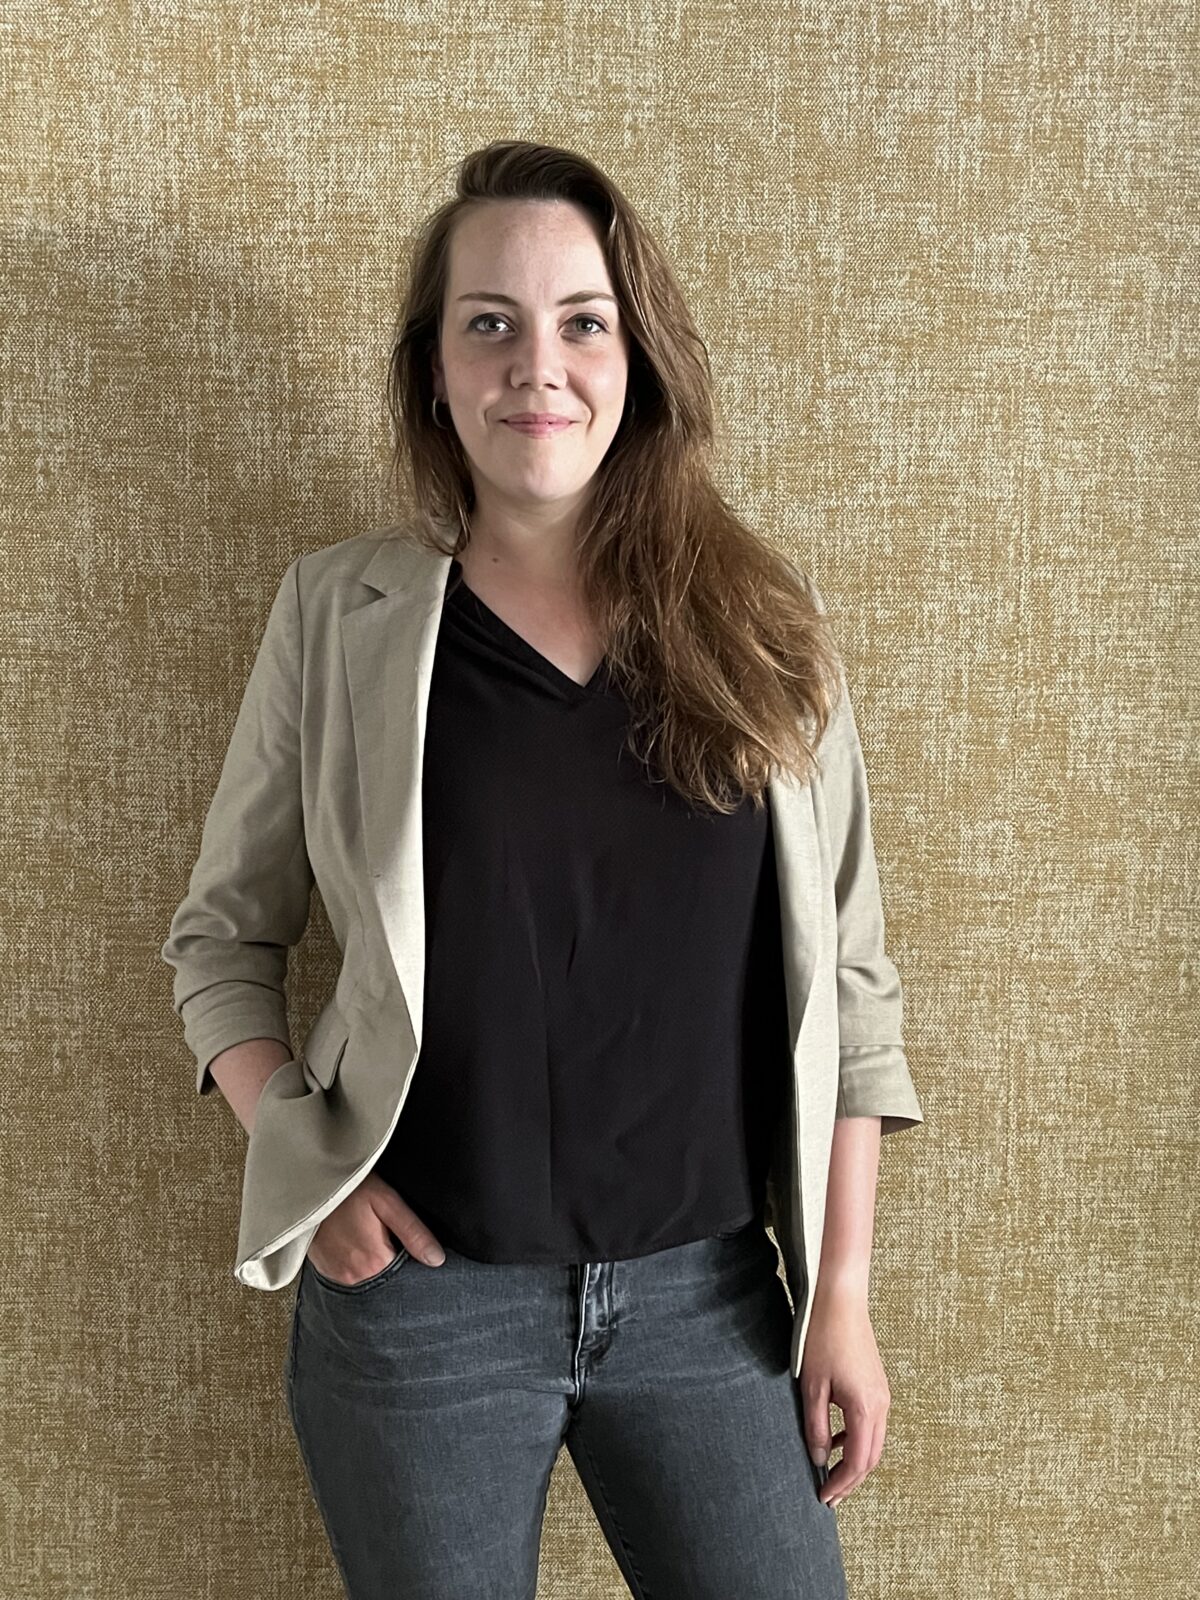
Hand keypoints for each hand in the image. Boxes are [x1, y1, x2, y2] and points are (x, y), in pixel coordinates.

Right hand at [306, 1173, 446, 1283]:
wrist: (311, 1185)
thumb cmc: (352, 1189)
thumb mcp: (387, 1202)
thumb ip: (413, 1232)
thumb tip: (437, 1259)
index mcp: (375, 1263)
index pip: (406, 1279)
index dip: (415, 1265)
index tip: (416, 1251)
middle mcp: (355, 1277)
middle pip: (387, 1281)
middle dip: (396, 1266)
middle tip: (393, 1239)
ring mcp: (338, 1277)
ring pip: (369, 1280)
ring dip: (377, 1266)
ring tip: (376, 1240)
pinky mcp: (326, 1272)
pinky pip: (351, 1276)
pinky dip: (360, 1266)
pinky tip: (360, 1245)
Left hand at [799, 1278, 890, 1509]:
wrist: (842, 1302)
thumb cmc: (824, 1339)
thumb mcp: (813, 1387)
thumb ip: (817, 1427)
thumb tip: (819, 1459)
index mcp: (866, 1409)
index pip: (857, 1462)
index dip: (840, 1484)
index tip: (823, 1498)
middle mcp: (882, 1406)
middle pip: (871, 1458)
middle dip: (851, 1481)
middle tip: (829, 1497)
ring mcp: (883, 1395)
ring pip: (874, 1443)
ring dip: (854, 1462)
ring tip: (831, 1474)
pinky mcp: (877, 1386)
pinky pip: (871, 1424)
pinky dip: (856, 1441)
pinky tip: (835, 1439)